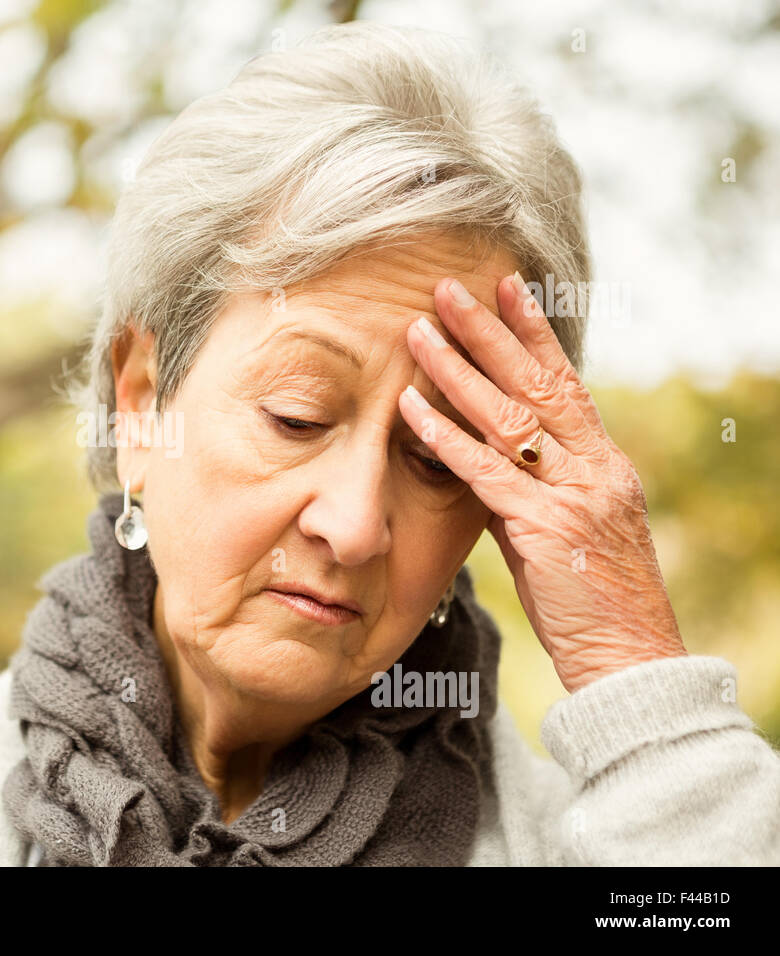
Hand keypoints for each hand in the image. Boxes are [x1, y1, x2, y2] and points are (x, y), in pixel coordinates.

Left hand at [398, 272, 686, 693]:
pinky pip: (487, 472)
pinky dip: (446, 436)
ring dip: (459, 369)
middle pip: (537, 384)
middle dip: (491, 332)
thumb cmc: (592, 602)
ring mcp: (574, 494)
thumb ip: (526, 491)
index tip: (506, 287)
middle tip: (449, 288)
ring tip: (420, 331)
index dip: (535, 333)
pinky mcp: (547, 528)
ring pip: (510, 416)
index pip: (566, 383)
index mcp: (602, 464)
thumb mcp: (561, 533)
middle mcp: (593, 468)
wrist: (628, 660)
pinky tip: (411, 407)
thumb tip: (480, 460)